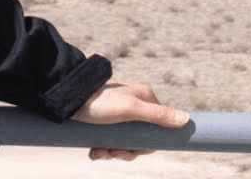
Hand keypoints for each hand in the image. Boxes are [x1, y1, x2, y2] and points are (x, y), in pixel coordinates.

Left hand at [72, 81, 189, 160]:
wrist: (64, 99)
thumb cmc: (97, 102)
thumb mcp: (129, 109)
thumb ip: (157, 115)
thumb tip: (186, 120)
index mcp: (145, 98)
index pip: (159, 131)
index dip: (146, 146)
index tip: (132, 150)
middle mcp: (135, 104)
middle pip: (141, 139)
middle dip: (125, 150)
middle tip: (110, 152)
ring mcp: (120, 113)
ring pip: (125, 142)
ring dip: (112, 151)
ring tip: (98, 152)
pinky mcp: (105, 120)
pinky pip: (111, 140)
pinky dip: (103, 149)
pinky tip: (94, 151)